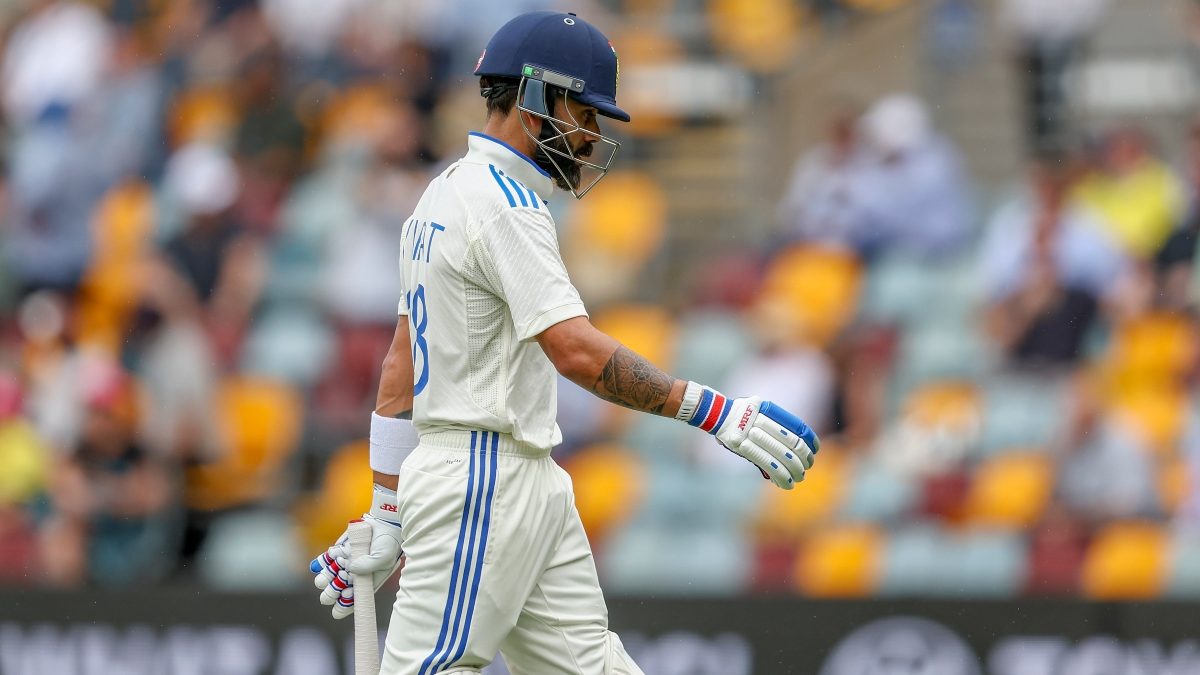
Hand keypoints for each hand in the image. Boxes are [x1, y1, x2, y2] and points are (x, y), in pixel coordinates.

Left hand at [310, 489, 402, 618]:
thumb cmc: (388, 543)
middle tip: (333, 588)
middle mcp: (352, 578)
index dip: (344, 605)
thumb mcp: (384, 556)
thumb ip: (370, 564)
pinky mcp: (336, 553)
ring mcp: (342, 565)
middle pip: (334, 593)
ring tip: (332, 571)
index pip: (352, 602)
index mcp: (365, 584)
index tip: (342, 600)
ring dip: (324, 579)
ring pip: (325, 579)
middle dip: (330, 594)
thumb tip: (352, 568)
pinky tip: (320, 564)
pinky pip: (323, 562)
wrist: (383, 523)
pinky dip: (319, 564)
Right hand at [705, 394, 818, 489]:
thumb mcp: (759, 413)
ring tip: (797, 479)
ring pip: (782, 456)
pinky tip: (786, 484)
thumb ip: (774, 428)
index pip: (798, 428)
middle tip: (805, 469)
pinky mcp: (743, 446)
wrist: (716, 414)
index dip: (809, 441)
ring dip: (793, 471)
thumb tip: (796, 447)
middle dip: (802, 459)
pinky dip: (780, 476)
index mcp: (771, 410)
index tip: (813, 451)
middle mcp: (763, 420)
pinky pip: (768, 464)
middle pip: (793, 444)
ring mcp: (752, 432)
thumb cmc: (740, 416)